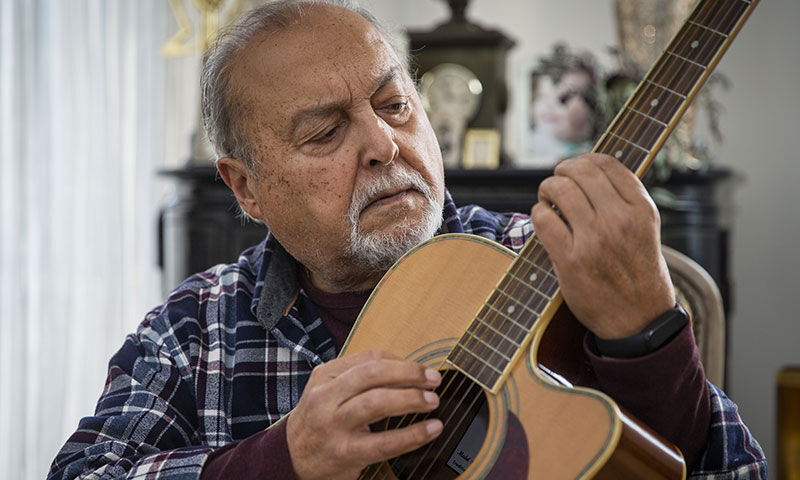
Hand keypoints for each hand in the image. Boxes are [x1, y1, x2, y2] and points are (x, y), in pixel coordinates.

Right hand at [286, 350, 442, 479]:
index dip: (402, 362)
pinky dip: (413, 435)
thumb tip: (408, 371)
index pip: (370, 359)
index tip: (422, 369)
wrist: (291, 457)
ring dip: (411, 399)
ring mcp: (334, 425)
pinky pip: (385, 442)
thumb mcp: (329, 390)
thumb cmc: (319, 419)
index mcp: (325, 375)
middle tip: (433, 379)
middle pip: (373, 374)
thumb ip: (359, 378)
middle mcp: (326, 397)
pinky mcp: (345, 453)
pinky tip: (430, 429)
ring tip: (432, 401)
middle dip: (409, 374)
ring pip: (377, 403)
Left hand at [530, 153, 674, 338]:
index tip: (574, 169)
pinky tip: (544, 221)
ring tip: (548, 201)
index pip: (606, 163)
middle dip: (561, 172)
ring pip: (558, 189)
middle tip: (556, 184)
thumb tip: (585, 168)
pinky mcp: (571, 260)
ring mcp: (595, 240)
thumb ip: (621, 199)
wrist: (638, 320)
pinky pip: (543, 218)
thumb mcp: (644, 229)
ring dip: (546, 190)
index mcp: (642, 209)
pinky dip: (538, 213)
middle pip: (579, 171)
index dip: (583, 160)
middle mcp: (620, 220)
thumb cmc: (636, 272)